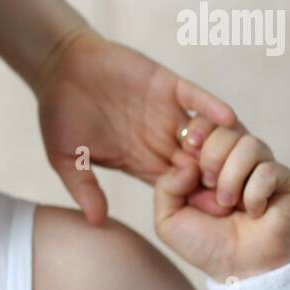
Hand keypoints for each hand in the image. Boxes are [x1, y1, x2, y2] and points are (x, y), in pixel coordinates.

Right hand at [35, 29, 237, 225]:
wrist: (59, 66)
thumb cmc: (59, 114)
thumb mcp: (66, 158)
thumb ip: (84, 188)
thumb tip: (96, 223)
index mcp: (139, 160)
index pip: (176, 186)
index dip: (193, 199)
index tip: (208, 213)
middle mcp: (159, 139)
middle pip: (201, 163)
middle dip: (218, 177)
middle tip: (230, 190)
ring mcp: (166, 113)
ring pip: (207, 133)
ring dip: (218, 146)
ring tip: (225, 159)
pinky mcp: (167, 86)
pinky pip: (197, 98)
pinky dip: (213, 107)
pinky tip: (226, 118)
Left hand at [153, 122, 289, 281]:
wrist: (239, 270)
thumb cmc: (205, 245)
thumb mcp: (168, 219)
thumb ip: (166, 187)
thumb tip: (188, 162)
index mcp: (209, 162)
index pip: (207, 124)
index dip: (198, 128)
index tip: (188, 147)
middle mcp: (237, 160)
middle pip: (227, 128)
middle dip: (212, 156)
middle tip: (209, 185)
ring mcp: (263, 168)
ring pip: (250, 144)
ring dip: (232, 177)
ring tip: (228, 204)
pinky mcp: (286, 181)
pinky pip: (270, 170)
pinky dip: (255, 194)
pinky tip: (253, 212)